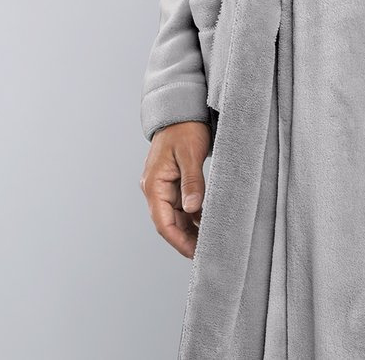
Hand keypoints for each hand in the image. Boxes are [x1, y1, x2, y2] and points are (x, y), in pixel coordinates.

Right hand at [139, 121, 210, 258]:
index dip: (179, 240)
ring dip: (191, 229)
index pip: (163, 222)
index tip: (195, 253)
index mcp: (154, 184)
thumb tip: (192, 209)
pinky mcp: (174, 182)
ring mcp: (164, 186)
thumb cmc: (185, 129)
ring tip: (210, 241)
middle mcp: (155, 188)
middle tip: (207, 252)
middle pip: (169, 223)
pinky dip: (194, 216)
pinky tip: (208, 223)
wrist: (183, 111)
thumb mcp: (190, 156)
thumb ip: (192, 183)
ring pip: (176, 216)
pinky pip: (182, 205)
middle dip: (186, 239)